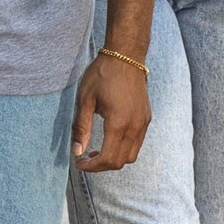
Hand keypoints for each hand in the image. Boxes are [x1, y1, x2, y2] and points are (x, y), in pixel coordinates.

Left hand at [72, 50, 150, 171]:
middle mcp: (134, 127)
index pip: (107, 159)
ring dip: (114, 159)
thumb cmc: (103, 74)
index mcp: (118, 123)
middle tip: (85, 159)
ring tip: (97, 151)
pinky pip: (137, 143)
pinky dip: (123, 149)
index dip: (91, 167)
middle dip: (101, 166)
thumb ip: (81, 128)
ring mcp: (143, 123)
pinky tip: (110, 139)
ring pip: (131, 155)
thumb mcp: (85, 100)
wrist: (125, 56)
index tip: (79, 163)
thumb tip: (77, 151)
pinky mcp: (146, 118)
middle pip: (120, 162)